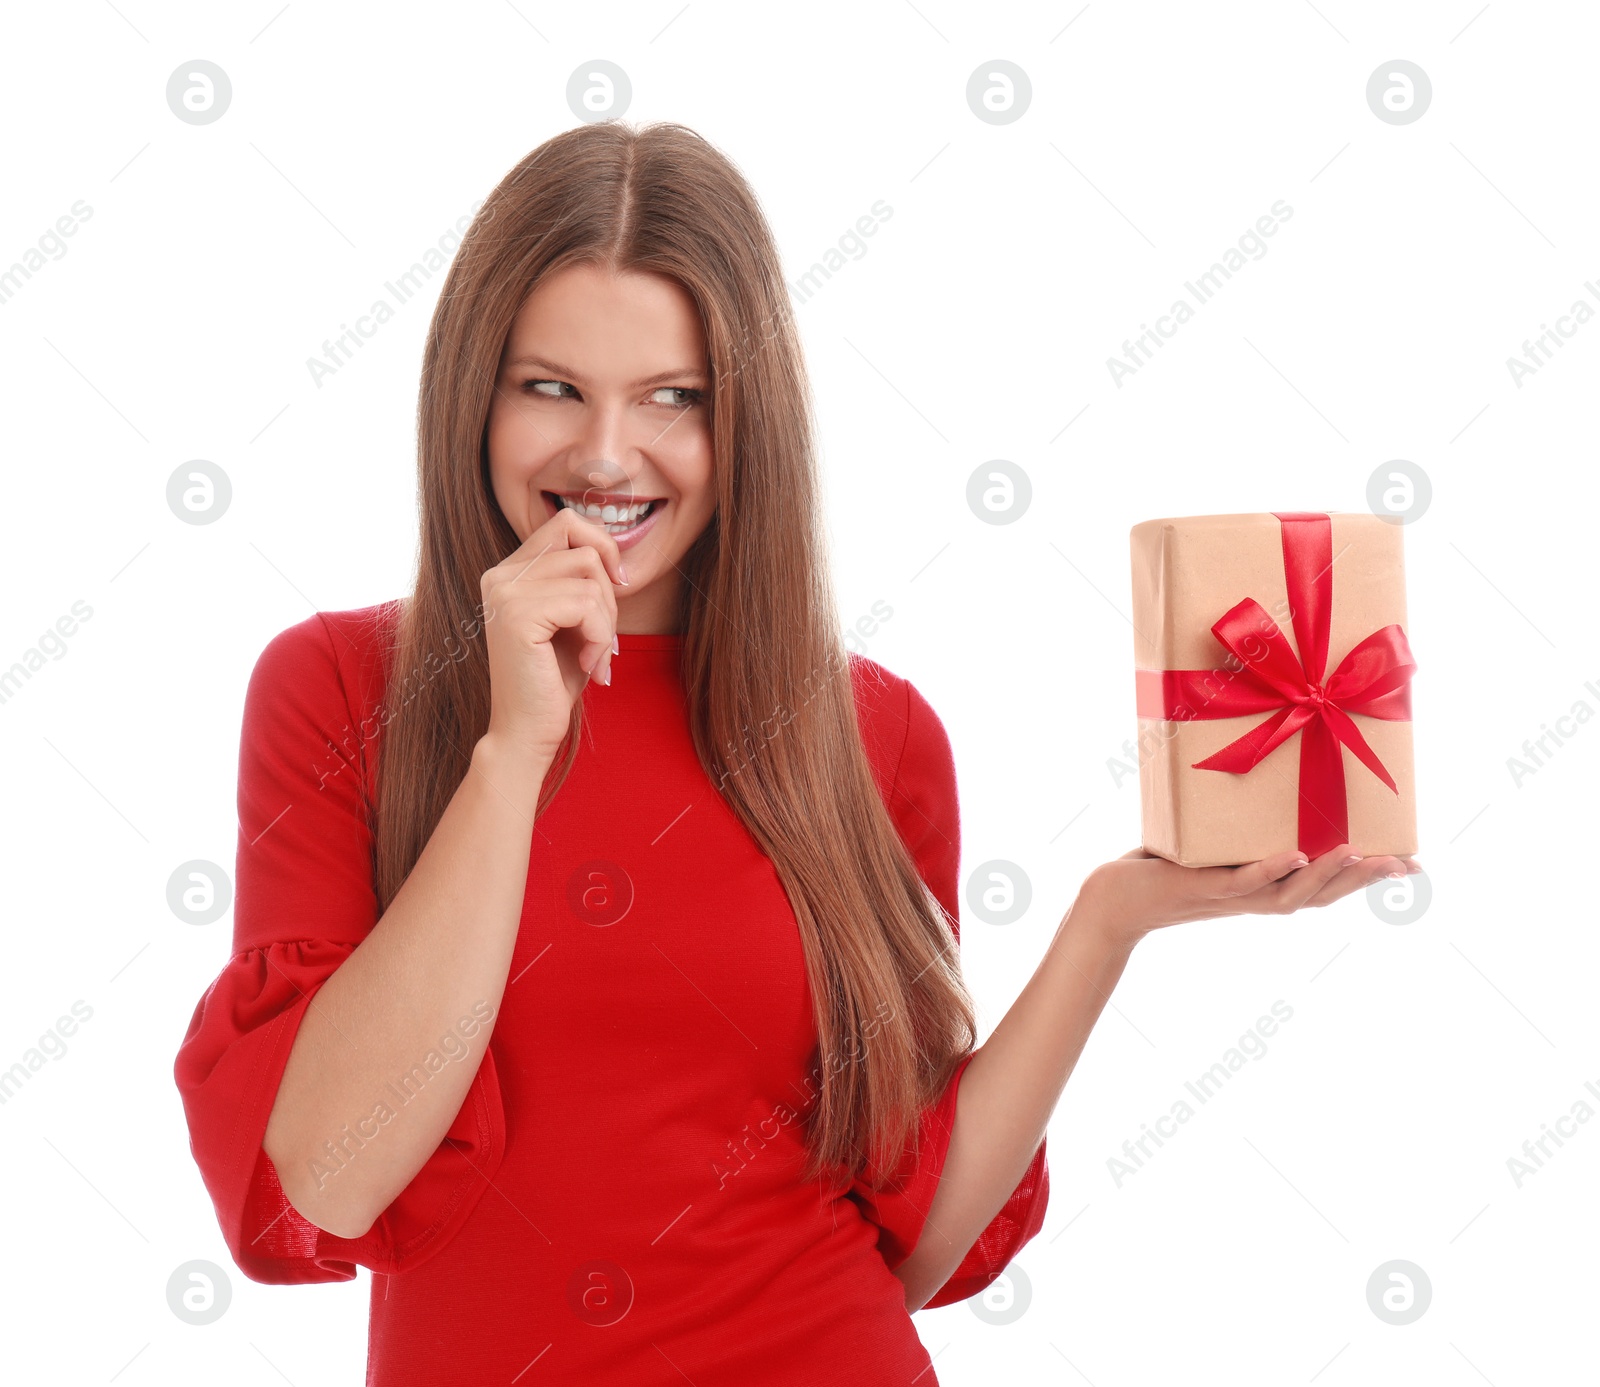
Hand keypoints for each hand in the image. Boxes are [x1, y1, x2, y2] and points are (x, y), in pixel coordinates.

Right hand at [478, 505, 627, 761]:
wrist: (526, 733)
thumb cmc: (553, 681)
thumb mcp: (572, 621)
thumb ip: (581, 581)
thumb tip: (612, 552)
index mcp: (508, 572)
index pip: (566, 524)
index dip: (602, 549)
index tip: (617, 589)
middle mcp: (500, 575)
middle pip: (582, 547)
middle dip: (609, 593)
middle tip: (605, 639)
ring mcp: (505, 592)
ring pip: (590, 576)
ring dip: (607, 622)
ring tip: (595, 656)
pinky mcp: (517, 615)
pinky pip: (586, 604)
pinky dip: (600, 637)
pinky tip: (588, 666)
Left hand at [1075, 843, 1423, 950]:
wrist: (1112, 900)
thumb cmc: (1160, 866)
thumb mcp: (1210, 841)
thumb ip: (1239, 822)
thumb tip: (1265, 772)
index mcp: (1262, 886)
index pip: (1325, 886)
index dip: (1367, 878)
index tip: (1412, 865)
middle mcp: (1253, 897)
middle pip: (1320, 895)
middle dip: (1364, 880)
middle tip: (1406, 864)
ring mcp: (1229, 896)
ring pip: (1289, 893)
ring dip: (1326, 875)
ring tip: (1360, 854)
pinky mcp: (1200, 888)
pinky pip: (1241, 881)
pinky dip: (1269, 869)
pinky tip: (1294, 856)